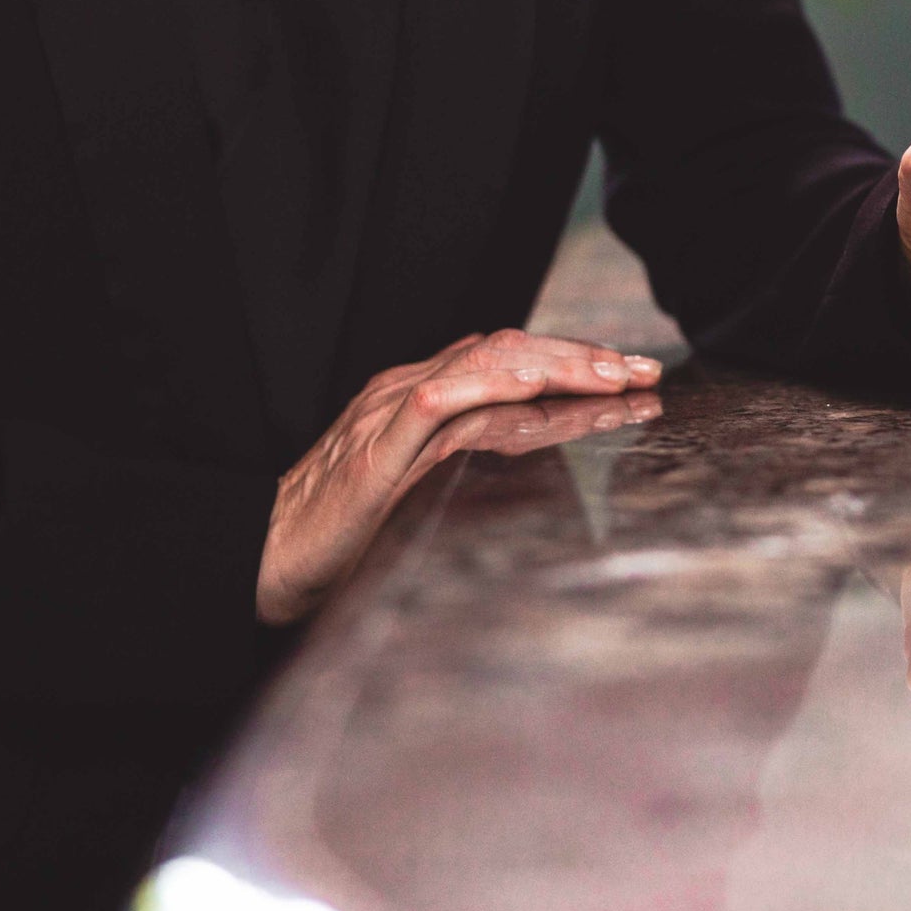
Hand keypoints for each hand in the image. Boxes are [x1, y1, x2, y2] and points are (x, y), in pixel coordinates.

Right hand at [256, 329, 662, 624]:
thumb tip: (536, 445)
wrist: (265, 559)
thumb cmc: (343, 534)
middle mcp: (412, 391)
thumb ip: (467, 457)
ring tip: (611, 377)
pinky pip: (436, 402)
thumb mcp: (421, 488)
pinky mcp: (376, 451)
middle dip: (585, 358)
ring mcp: (392, 414)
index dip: (578, 364)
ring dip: (556, 368)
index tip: (637, 377)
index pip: (514, 361)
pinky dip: (485, 387)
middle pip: (510, 351)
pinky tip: (529, 387)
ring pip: (484, 366)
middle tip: (646, 370)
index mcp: (425, 396)